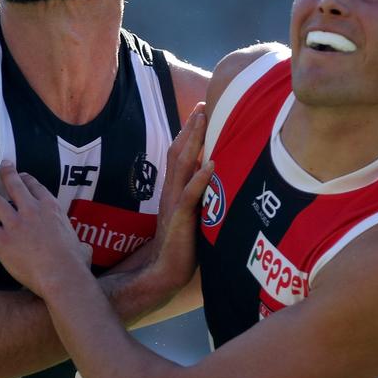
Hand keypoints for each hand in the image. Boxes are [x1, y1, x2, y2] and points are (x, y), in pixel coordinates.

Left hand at [0, 163, 92, 297]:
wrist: (60, 274)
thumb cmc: (74, 263)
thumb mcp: (82, 247)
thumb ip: (80, 245)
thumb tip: (84, 250)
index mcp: (51, 209)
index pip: (37, 187)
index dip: (28, 179)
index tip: (23, 176)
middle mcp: (31, 210)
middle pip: (14, 185)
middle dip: (7, 173)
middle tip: (2, 166)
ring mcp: (15, 224)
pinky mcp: (1, 240)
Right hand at [148, 104, 213, 288]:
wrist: (164, 272)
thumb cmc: (181, 245)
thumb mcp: (191, 214)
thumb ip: (197, 195)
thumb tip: (213, 176)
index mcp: (173, 190)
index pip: (178, 154)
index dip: (188, 132)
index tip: (200, 110)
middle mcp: (171, 192)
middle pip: (178, 152)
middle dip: (191, 128)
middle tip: (202, 105)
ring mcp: (174, 204)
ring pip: (182, 166)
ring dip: (193, 143)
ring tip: (203, 122)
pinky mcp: (180, 220)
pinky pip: (189, 196)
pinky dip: (199, 179)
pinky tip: (210, 165)